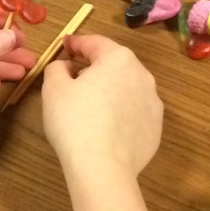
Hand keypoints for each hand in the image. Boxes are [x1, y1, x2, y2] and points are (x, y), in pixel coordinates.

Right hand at [41, 35, 162, 179]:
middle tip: (74, 75)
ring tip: (90, 105)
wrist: (103, 167)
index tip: (64, 45)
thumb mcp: (54, 89)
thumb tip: (66, 67)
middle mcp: (142, 75)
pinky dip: (120, 113)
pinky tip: (105, 127)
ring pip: (126, 88)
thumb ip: (57, 68)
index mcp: (118, 59)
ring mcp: (153, 103)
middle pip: (114, 64)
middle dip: (94, 66)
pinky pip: (133, 112)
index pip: (95, 43)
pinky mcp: (155, 128)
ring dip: (109, 90)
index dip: (76, 42)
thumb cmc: (74, 121)